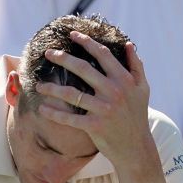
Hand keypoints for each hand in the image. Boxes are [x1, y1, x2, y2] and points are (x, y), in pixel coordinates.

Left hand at [35, 31, 154, 169]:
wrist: (136, 148)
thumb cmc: (137, 116)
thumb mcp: (142, 89)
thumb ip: (136, 66)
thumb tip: (128, 44)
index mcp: (124, 80)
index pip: (103, 54)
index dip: (87, 42)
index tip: (72, 34)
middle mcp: (114, 92)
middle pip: (83, 69)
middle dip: (63, 58)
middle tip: (48, 53)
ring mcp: (103, 109)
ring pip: (72, 94)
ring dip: (52, 88)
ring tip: (40, 84)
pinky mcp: (94, 126)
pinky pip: (70, 118)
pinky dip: (54, 114)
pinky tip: (43, 109)